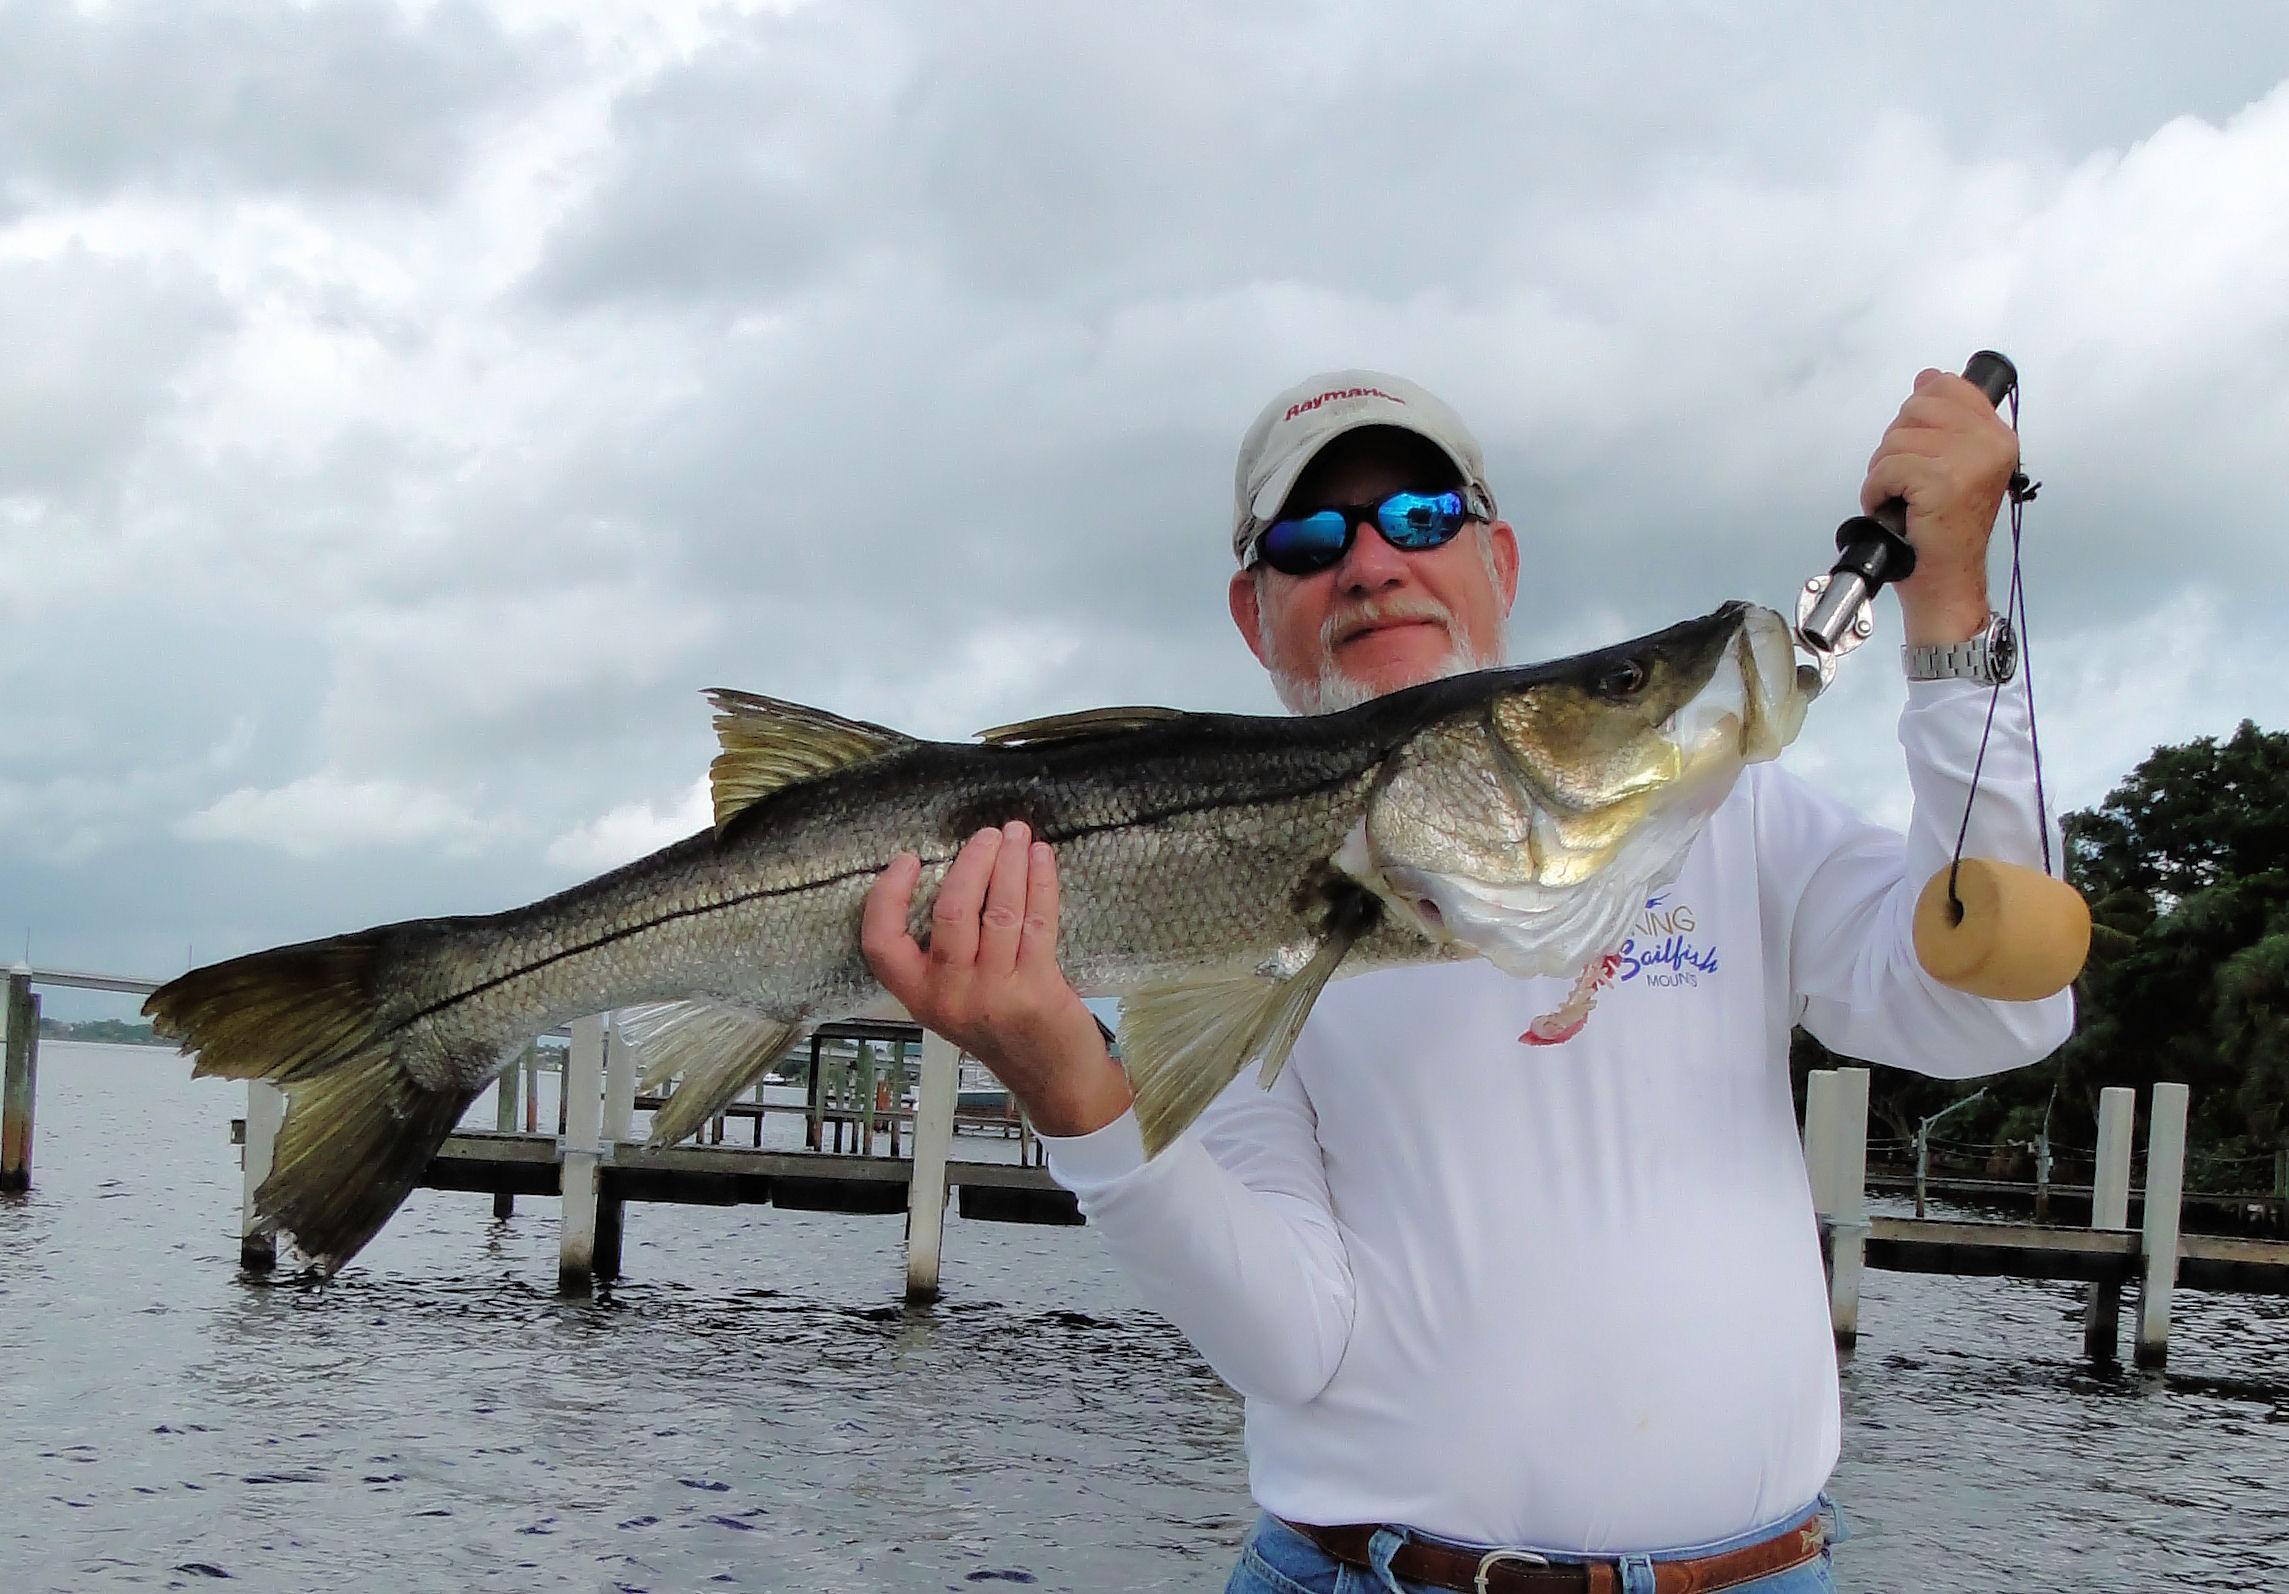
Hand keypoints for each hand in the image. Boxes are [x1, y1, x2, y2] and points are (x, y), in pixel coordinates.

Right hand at [860, 820, 1132, 1137]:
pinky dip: (1041, 883)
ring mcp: (993, 995)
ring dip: (1011, 863)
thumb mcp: (955, 997)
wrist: (1052, 1077)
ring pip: (998, 911)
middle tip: (988, 834)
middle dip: (972, 862)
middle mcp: (949, 996)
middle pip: (951, 912)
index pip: (881, 943)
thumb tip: (960, 872)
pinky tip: (1043, 859)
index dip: (888, 896)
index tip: (908, 858)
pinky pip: (1036, 922)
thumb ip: (946, 950)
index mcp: (918, 995)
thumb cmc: (1002, 1026)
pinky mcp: (1036, 990)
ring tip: (1019, 835)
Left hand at [1860, 368, 2020, 645]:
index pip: (1947, 388)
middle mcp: (1991, 444)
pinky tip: (1894, 510)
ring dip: (1884, 473)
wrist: (1947, 581)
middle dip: (1896, 446)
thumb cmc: (1943, 531)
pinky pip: (1886, 468)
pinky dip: (1877, 491)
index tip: (1918, 446)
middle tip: (1908, 482)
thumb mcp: (1950, 466)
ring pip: (1896, 439)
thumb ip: (1943, 421)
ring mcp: (1970, 462)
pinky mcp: (1944, 482)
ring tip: (1903, 499)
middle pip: (1915, 409)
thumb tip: (1928, 379)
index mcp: (1997, 437)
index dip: (1917, 413)